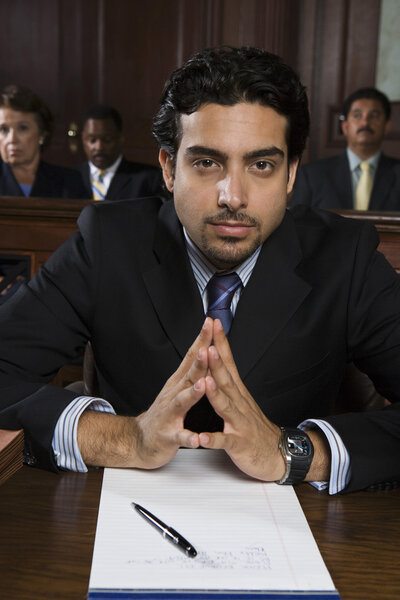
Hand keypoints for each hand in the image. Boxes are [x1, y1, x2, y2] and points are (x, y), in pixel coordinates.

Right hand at [78, 318, 213, 468]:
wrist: (141, 441)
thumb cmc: (165, 414)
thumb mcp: (178, 388)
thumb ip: (192, 371)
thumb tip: (207, 349)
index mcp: (178, 383)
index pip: (191, 357)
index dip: (201, 340)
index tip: (210, 323)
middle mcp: (172, 395)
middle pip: (187, 375)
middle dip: (198, 361)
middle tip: (208, 347)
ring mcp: (169, 415)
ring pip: (181, 402)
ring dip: (192, 393)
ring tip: (204, 385)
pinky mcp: (168, 436)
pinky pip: (179, 437)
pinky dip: (188, 437)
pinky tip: (196, 439)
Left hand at [198, 319, 285, 480]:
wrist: (278, 453)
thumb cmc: (255, 426)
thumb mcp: (242, 399)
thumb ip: (229, 379)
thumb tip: (218, 356)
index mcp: (238, 392)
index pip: (229, 362)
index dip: (222, 343)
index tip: (214, 324)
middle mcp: (240, 403)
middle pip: (227, 380)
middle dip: (217, 362)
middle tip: (207, 345)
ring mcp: (240, 423)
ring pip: (226, 406)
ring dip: (215, 393)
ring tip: (205, 381)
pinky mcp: (239, 443)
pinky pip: (225, 441)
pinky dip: (214, 439)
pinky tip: (202, 437)